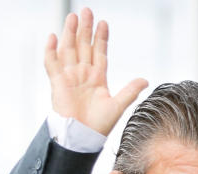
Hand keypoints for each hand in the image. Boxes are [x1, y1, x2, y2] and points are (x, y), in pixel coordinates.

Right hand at [44, 8, 147, 136]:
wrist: (82, 137)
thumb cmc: (99, 125)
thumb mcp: (118, 105)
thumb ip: (130, 91)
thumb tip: (145, 79)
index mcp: (97, 78)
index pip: (99, 52)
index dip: (101, 38)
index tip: (103, 23)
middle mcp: (83, 74)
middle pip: (83, 46)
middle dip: (85, 28)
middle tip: (86, 10)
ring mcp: (69, 77)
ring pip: (69, 49)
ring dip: (70, 33)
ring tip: (72, 17)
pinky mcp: (58, 83)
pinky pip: (52, 63)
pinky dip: (51, 50)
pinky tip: (53, 37)